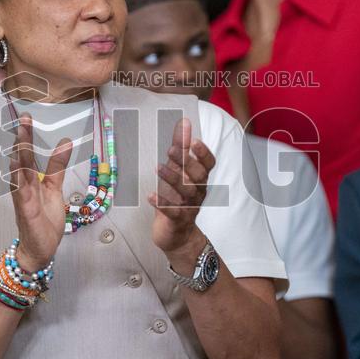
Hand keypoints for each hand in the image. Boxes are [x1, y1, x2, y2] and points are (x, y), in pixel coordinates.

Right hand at [8, 115, 72, 268]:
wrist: (40, 249)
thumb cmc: (43, 219)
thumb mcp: (54, 188)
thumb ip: (57, 167)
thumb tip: (66, 142)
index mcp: (29, 180)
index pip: (27, 154)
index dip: (27, 136)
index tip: (27, 117)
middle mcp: (23, 186)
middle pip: (21, 159)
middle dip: (22, 139)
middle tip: (23, 119)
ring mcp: (23, 199)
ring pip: (18, 174)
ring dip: (19, 155)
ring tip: (20, 137)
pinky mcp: (26, 212)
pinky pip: (21, 194)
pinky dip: (18, 181)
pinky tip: (17, 168)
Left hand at [148, 118, 215, 263]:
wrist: (177, 236)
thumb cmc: (177, 198)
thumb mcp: (178, 171)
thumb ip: (181, 149)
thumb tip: (184, 122)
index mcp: (200, 180)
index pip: (209, 165)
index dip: (204, 153)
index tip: (195, 140)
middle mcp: (197, 192)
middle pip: (198, 176)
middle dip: (186, 163)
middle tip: (171, 150)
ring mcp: (188, 207)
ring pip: (185, 192)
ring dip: (172, 179)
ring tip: (158, 168)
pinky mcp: (176, 221)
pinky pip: (172, 212)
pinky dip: (162, 203)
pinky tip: (151, 196)